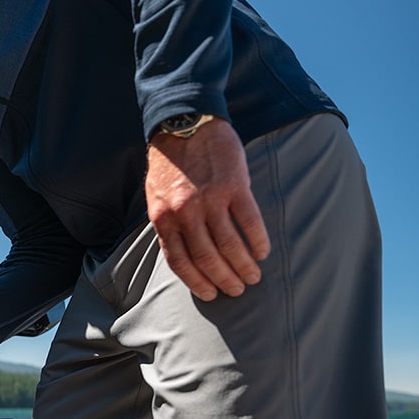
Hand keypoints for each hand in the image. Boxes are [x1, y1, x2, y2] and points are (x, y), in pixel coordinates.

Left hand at [146, 117, 269, 300]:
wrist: (184, 123)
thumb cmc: (169, 163)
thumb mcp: (156, 196)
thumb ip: (168, 223)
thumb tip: (181, 252)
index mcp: (163, 217)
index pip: (179, 261)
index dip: (197, 282)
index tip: (210, 294)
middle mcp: (185, 212)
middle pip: (207, 258)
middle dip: (224, 279)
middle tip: (237, 290)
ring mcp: (210, 199)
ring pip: (230, 245)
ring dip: (244, 266)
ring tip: (253, 276)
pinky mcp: (234, 185)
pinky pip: (249, 222)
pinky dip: (258, 241)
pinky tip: (262, 252)